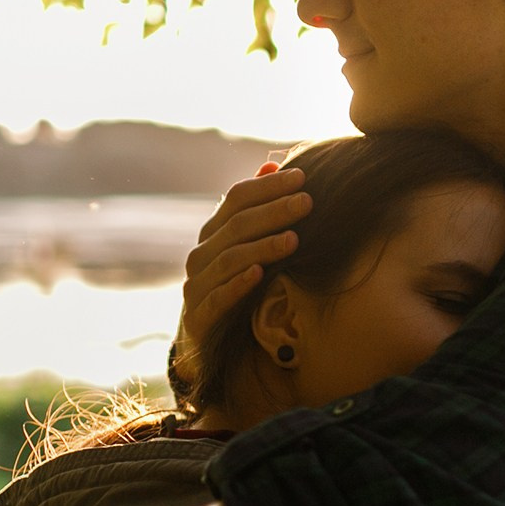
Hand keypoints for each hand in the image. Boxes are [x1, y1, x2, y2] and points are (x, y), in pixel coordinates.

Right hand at [168, 162, 310, 398]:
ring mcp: (196, 285)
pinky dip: (237, 285)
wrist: (214, 341)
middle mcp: (201, 254)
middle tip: (307, 202)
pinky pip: (217, 298)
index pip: (237, 198)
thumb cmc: (240, 285)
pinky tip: (259, 275)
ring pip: (229, 259)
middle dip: (274, 211)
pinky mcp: (198, 318)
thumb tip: (272, 165)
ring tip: (294, 239)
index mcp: (214, 232)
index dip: (269, 187)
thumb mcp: (250, 245)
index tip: (303, 177)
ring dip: (263, 247)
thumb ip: (258, 207)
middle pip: (237, 225)